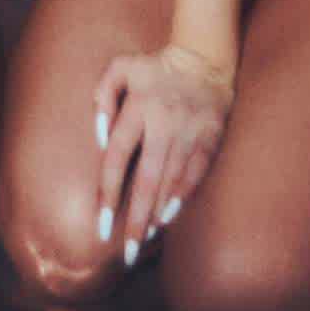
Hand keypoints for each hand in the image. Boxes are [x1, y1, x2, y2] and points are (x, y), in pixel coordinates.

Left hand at [93, 44, 233, 262]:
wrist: (203, 58)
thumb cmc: (155, 68)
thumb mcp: (120, 68)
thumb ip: (103, 96)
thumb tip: (100, 137)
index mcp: (138, 106)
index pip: (117, 156)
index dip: (108, 191)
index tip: (101, 223)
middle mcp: (163, 122)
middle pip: (145, 178)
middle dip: (136, 218)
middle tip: (127, 252)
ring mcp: (189, 132)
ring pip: (170, 181)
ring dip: (157, 212)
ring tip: (145, 239)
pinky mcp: (209, 138)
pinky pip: (195, 174)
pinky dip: (182, 196)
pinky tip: (170, 216)